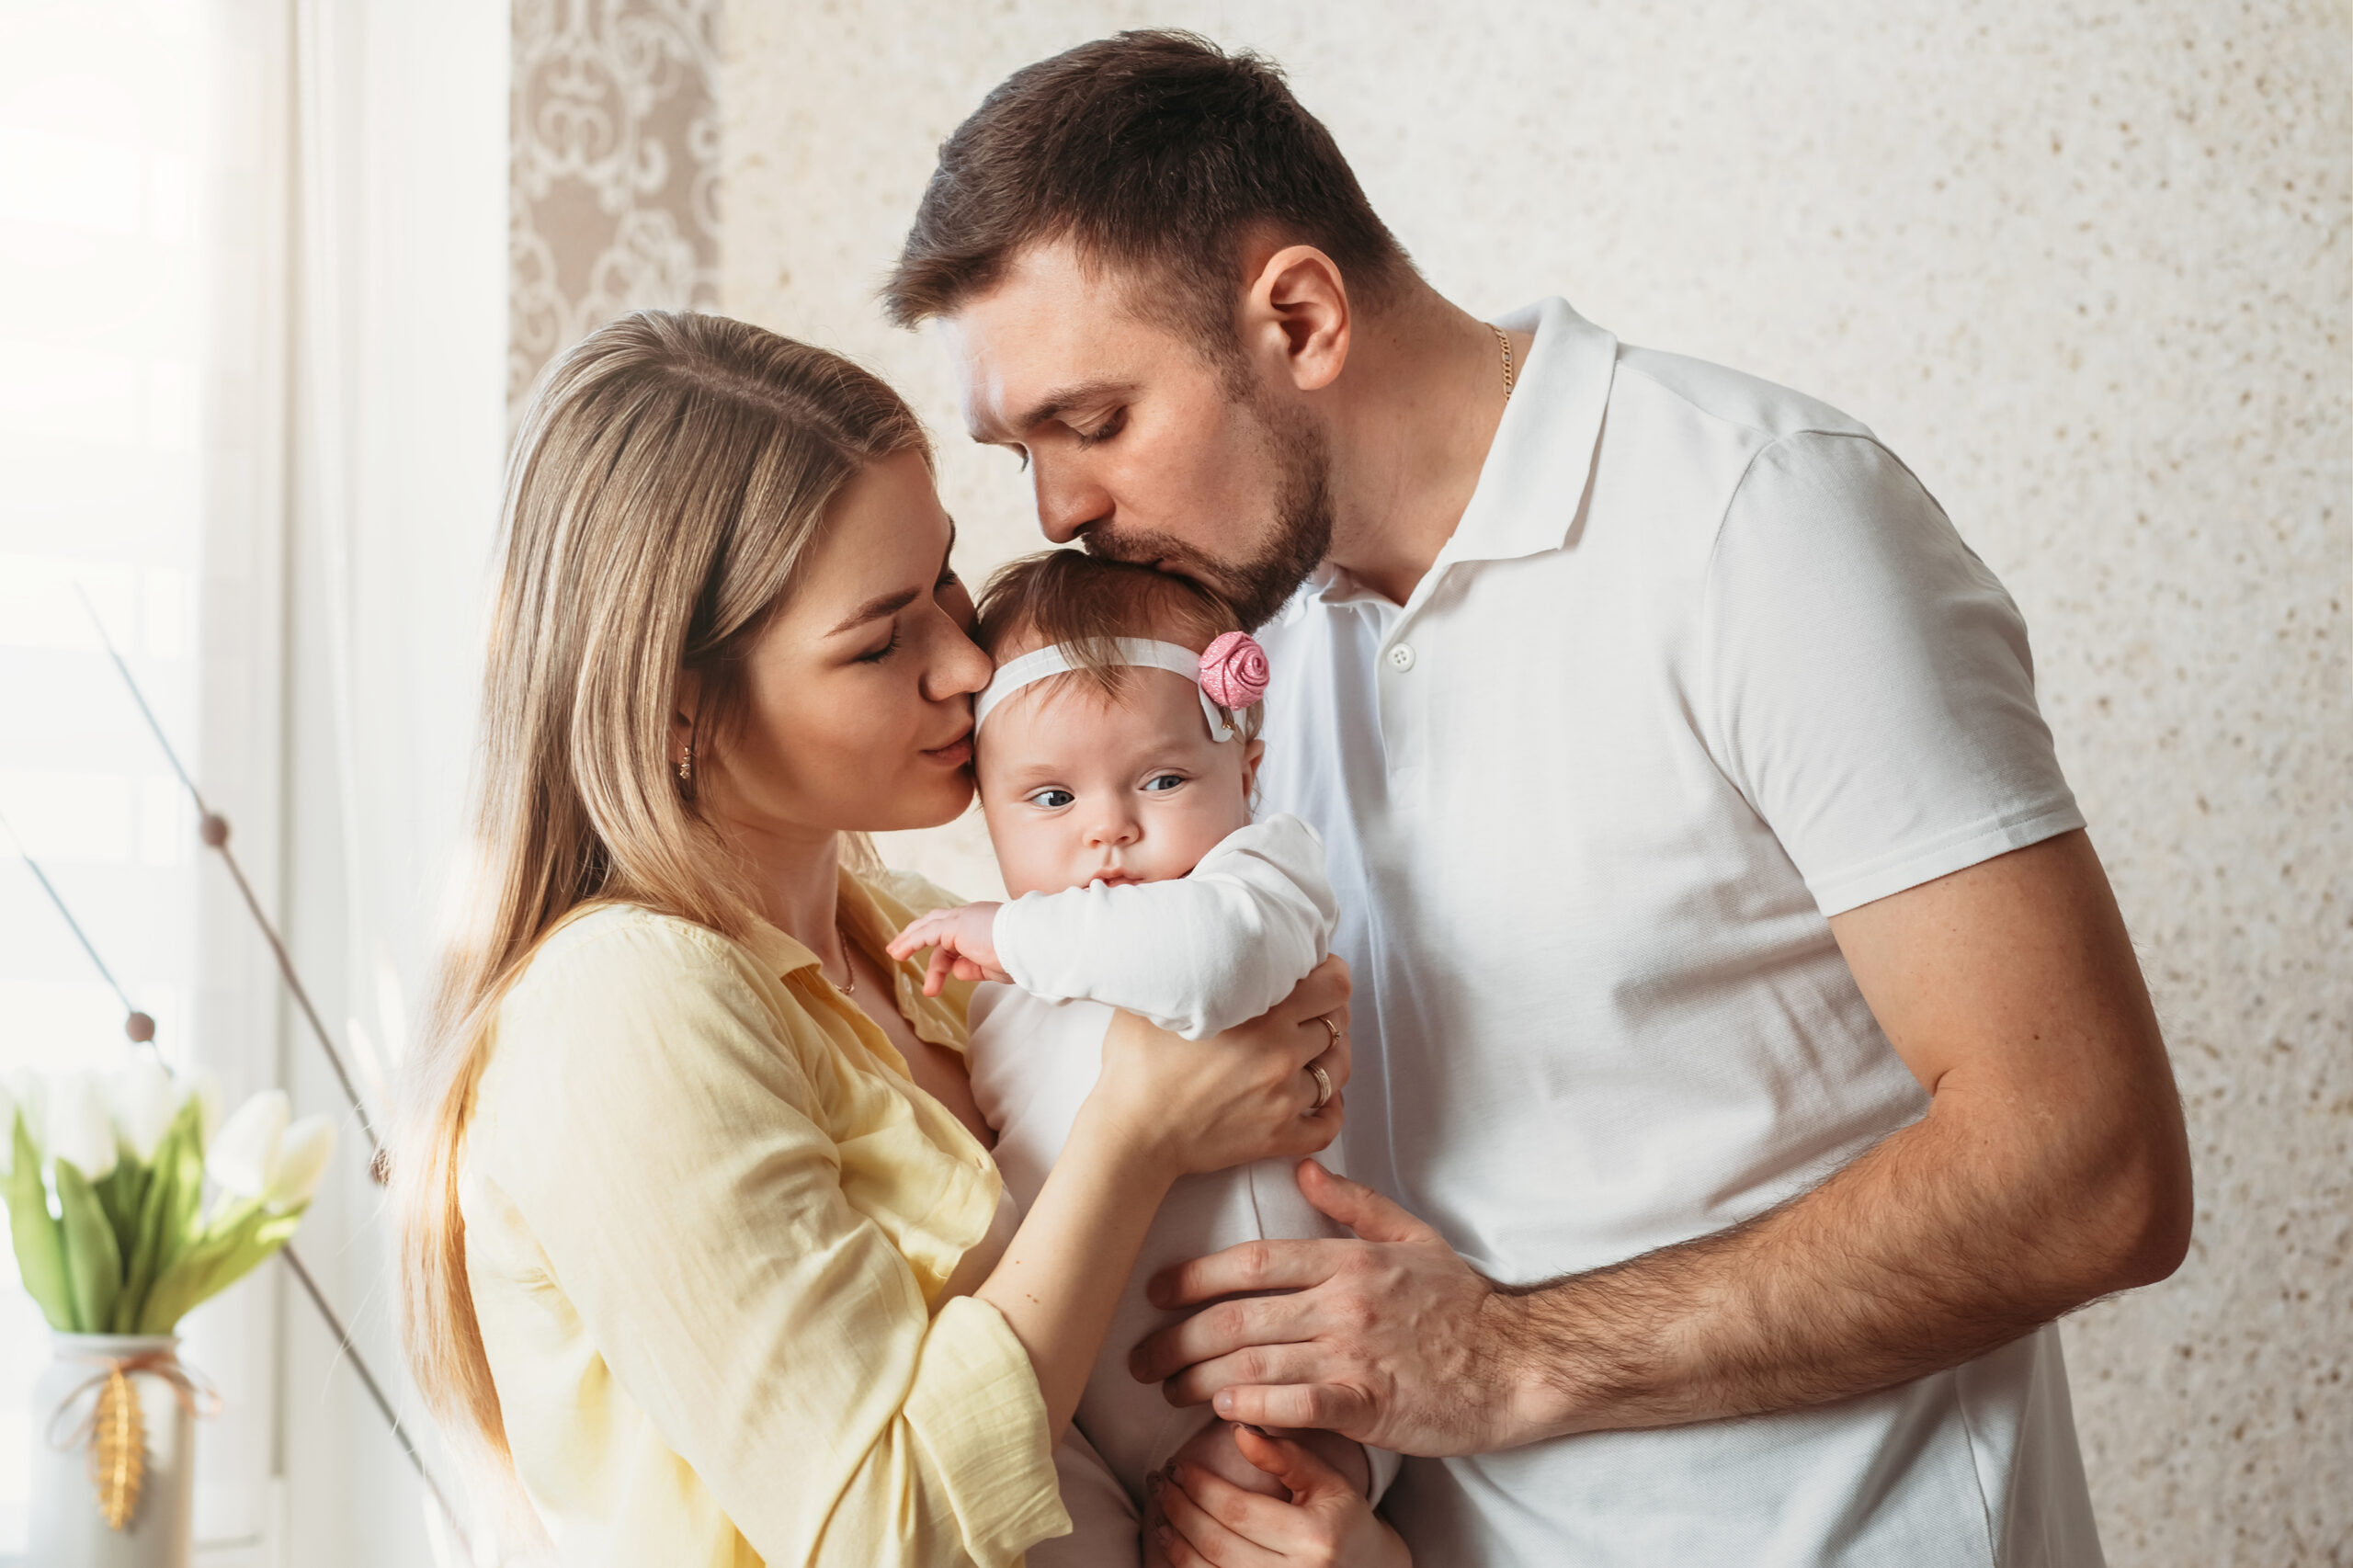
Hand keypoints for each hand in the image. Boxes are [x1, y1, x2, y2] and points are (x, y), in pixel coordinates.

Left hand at [885, 902, 1009, 994]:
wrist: (1031, 942)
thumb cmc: (1021, 955)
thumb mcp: (993, 966)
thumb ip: (973, 967)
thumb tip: (955, 970)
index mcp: (984, 924)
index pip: (958, 937)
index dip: (948, 959)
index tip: (944, 979)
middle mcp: (972, 917)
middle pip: (938, 927)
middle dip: (919, 937)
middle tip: (902, 951)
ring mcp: (963, 919)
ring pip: (929, 926)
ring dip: (909, 940)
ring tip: (895, 953)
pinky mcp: (954, 926)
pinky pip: (926, 933)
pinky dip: (911, 941)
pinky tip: (899, 952)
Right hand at [1087, 957, 1351, 1178]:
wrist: (1130, 1133)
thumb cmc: (1136, 1066)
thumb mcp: (1159, 998)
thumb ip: (1192, 968)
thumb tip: (1202, 942)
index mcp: (1262, 1014)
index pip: (1333, 984)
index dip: (1331, 974)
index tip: (1317, 974)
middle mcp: (1282, 1053)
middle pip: (1338, 1022)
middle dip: (1329, 1011)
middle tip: (1310, 1010)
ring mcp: (1284, 1098)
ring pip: (1338, 1069)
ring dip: (1331, 1056)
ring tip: (1313, 1051)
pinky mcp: (1278, 1136)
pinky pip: (1329, 1125)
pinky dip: (1330, 1111)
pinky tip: (1320, 1100)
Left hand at [1131, 1161, 1526, 1456]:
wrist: (1517, 1362)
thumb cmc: (1463, 1303)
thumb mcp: (1412, 1237)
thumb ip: (1354, 1204)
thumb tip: (1304, 1167)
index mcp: (1347, 1260)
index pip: (1253, 1261)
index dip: (1195, 1276)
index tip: (1157, 1291)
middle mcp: (1343, 1303)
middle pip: (1239, 1316)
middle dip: (1179, 1338)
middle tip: (1143, 1358)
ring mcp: (1355, 1354)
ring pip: (1256, 1363)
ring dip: (1202, 1380)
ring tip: (1169, 1392)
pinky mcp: (1369, 1405)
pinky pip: (1299, 1406)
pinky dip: (1256, 1410)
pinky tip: (1224, 1414)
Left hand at [1151, 1424, 1409, 1567]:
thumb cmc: (1344, 1523)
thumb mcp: (1328, 1482)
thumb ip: (1286, 1455)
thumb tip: (1238, 1430)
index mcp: (1316, 1539)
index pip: (1239, 1510)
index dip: (1201, 1486)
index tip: (1179, 1465)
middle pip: (1216, 1542)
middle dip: (1179, 1508)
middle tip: (1161, 1481)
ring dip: (1174, 1539)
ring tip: (1161, 1510)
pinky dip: (1184, 1566)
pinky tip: (1173, 1543)